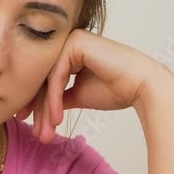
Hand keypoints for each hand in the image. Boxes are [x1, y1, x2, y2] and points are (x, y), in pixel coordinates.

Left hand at [16, 29, 173, 141]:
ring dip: (45, 109)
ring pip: (47, 79)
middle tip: (36, 134)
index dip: (36, 104)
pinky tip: (57, 118)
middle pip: (43, 79)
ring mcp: (70, 40)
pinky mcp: (75, 43)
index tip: (32, 127)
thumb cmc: (116, 90)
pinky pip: (57, 76)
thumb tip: (39, 108)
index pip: (45, 80)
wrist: (142, 87)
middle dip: (39, 110)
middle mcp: (67, 42)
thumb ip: (59, 97)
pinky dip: (54, 99)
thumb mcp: (78, 95)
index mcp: (69, 52)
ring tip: (46, 132)